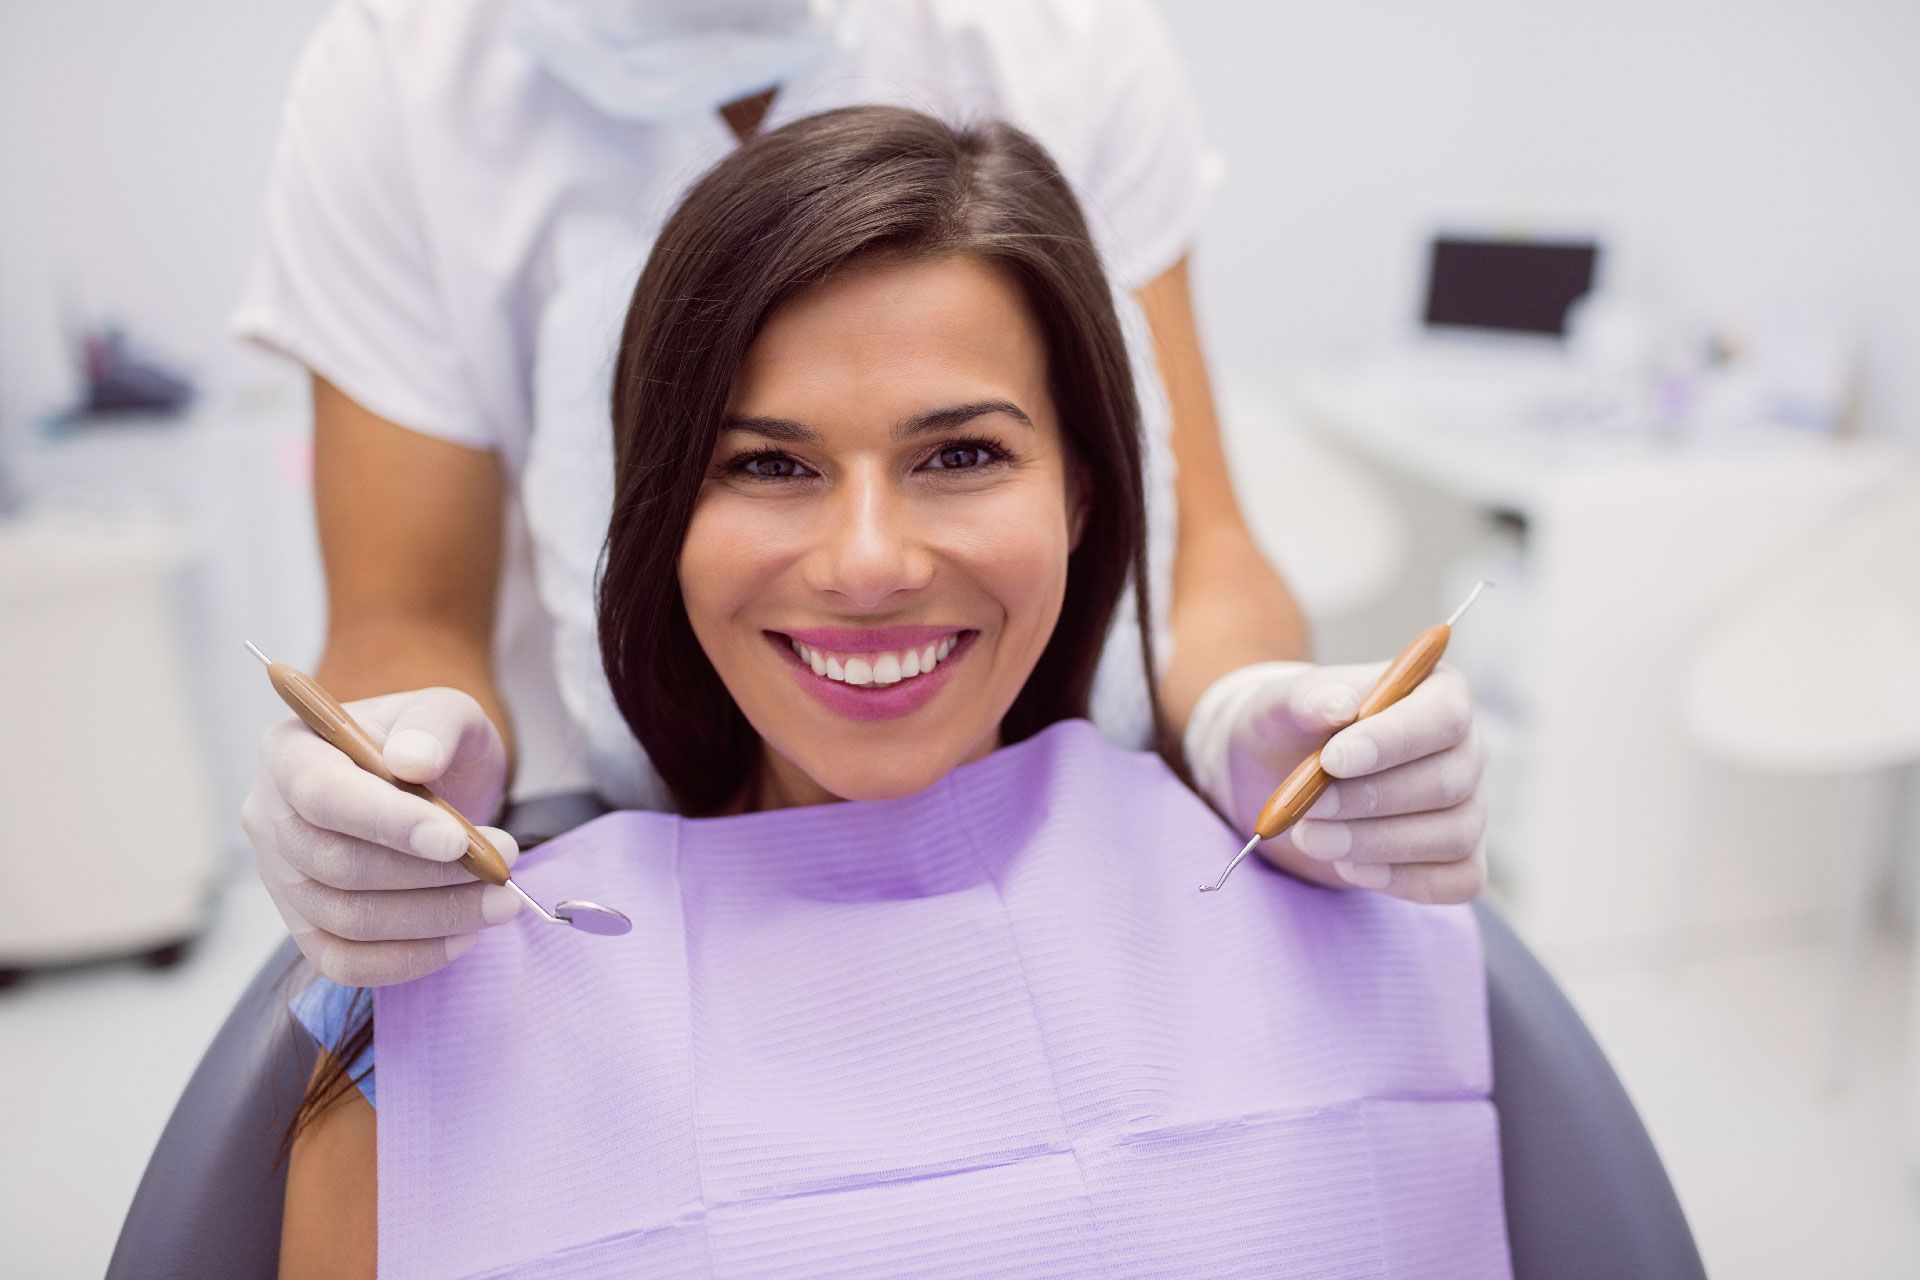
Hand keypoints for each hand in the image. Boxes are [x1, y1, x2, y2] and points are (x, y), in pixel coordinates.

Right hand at [240, 686, 523, 985]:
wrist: (434, 785)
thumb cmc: (431, 744)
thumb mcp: (446, 711)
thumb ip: (433, 724)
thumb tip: (413, 760)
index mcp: (289, 751)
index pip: (322, 794)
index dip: (387, 822)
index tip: (456, 840)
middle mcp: (269, 817)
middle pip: (335, 864)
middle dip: (427, 875)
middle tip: (502, 867)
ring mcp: (282, 878)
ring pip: (346, 919)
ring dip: (432, 918)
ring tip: (500, 901)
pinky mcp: (305, 927)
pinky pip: (344, 962)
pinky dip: (408, 959)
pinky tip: (463, 936)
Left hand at [1183, 659, 1487, 903]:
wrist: (1274, 776)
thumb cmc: (1287, 730)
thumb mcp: (1278, 706)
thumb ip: (1304, 700)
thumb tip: (1338, 706)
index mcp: (1437, 692)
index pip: (1442, 716)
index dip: (1392, 741)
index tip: (1333, 761)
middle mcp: (1465, 748)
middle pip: (1447, 782)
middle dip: (1370, 801)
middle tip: (1307, 809)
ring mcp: (1468, 805)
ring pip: (1452, 836)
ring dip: (1374, 843)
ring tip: (1310, 837)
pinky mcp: (1458, 858)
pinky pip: (1458, 881)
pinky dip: (1401, 880)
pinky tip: (1348, 866)